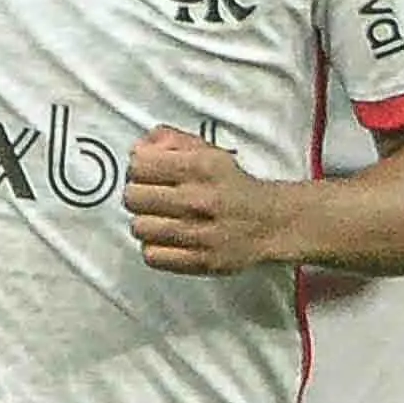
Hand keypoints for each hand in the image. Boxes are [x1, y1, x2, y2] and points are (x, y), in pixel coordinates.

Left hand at [125, 127, 292, 276]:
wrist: (270, 222)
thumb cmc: (233, 186)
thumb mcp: (208, 151)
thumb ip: (171, 141)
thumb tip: (138, 149)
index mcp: (200, 166)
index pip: (139, 165)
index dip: (139, 168)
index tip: (147, 173)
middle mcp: (198, 199)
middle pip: (133, 197)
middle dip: (139, 195)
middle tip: (153, 198)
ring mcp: (199, 233)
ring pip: (139, 227)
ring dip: (146, 223)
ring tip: (161, 219)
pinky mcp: (200, 260)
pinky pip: (152, 255)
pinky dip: (155, 248)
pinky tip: (167, 239)